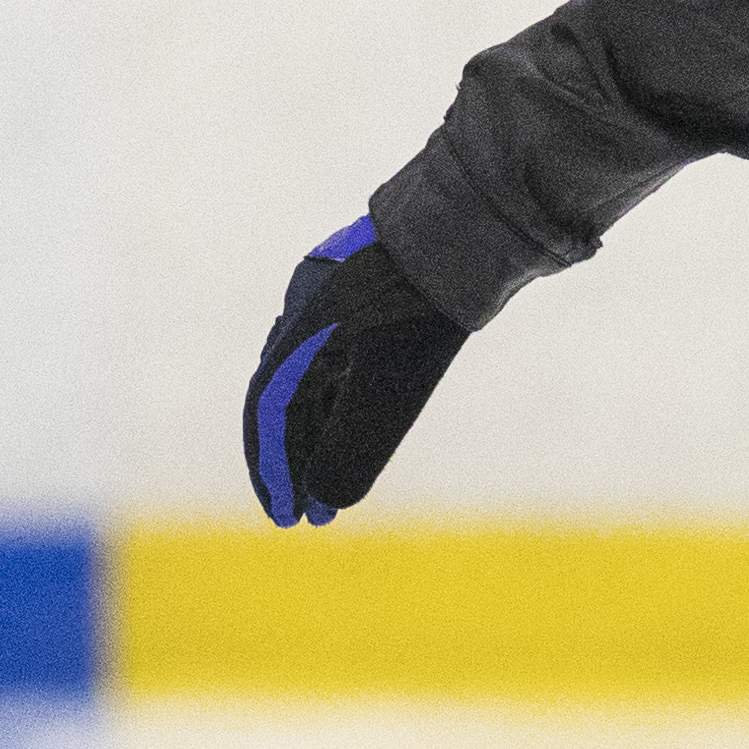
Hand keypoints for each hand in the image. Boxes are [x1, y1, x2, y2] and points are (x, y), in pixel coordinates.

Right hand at [240, 220, 465, 527]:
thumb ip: (358, 444)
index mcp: (301, 327)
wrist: (478, 228)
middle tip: (309, 517)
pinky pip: (343, 363)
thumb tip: (327, 501)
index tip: (285, 520)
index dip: (272, 469)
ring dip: (320, 438)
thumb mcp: (395, 382)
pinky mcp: (372, 301)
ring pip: (317, 383)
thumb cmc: (432, 303)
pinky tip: (355, 437)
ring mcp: (339, 302)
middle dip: (295, 462)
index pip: (270, 410)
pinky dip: (343, 406)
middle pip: (287, 399)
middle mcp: (308, 310)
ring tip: (333, 493)